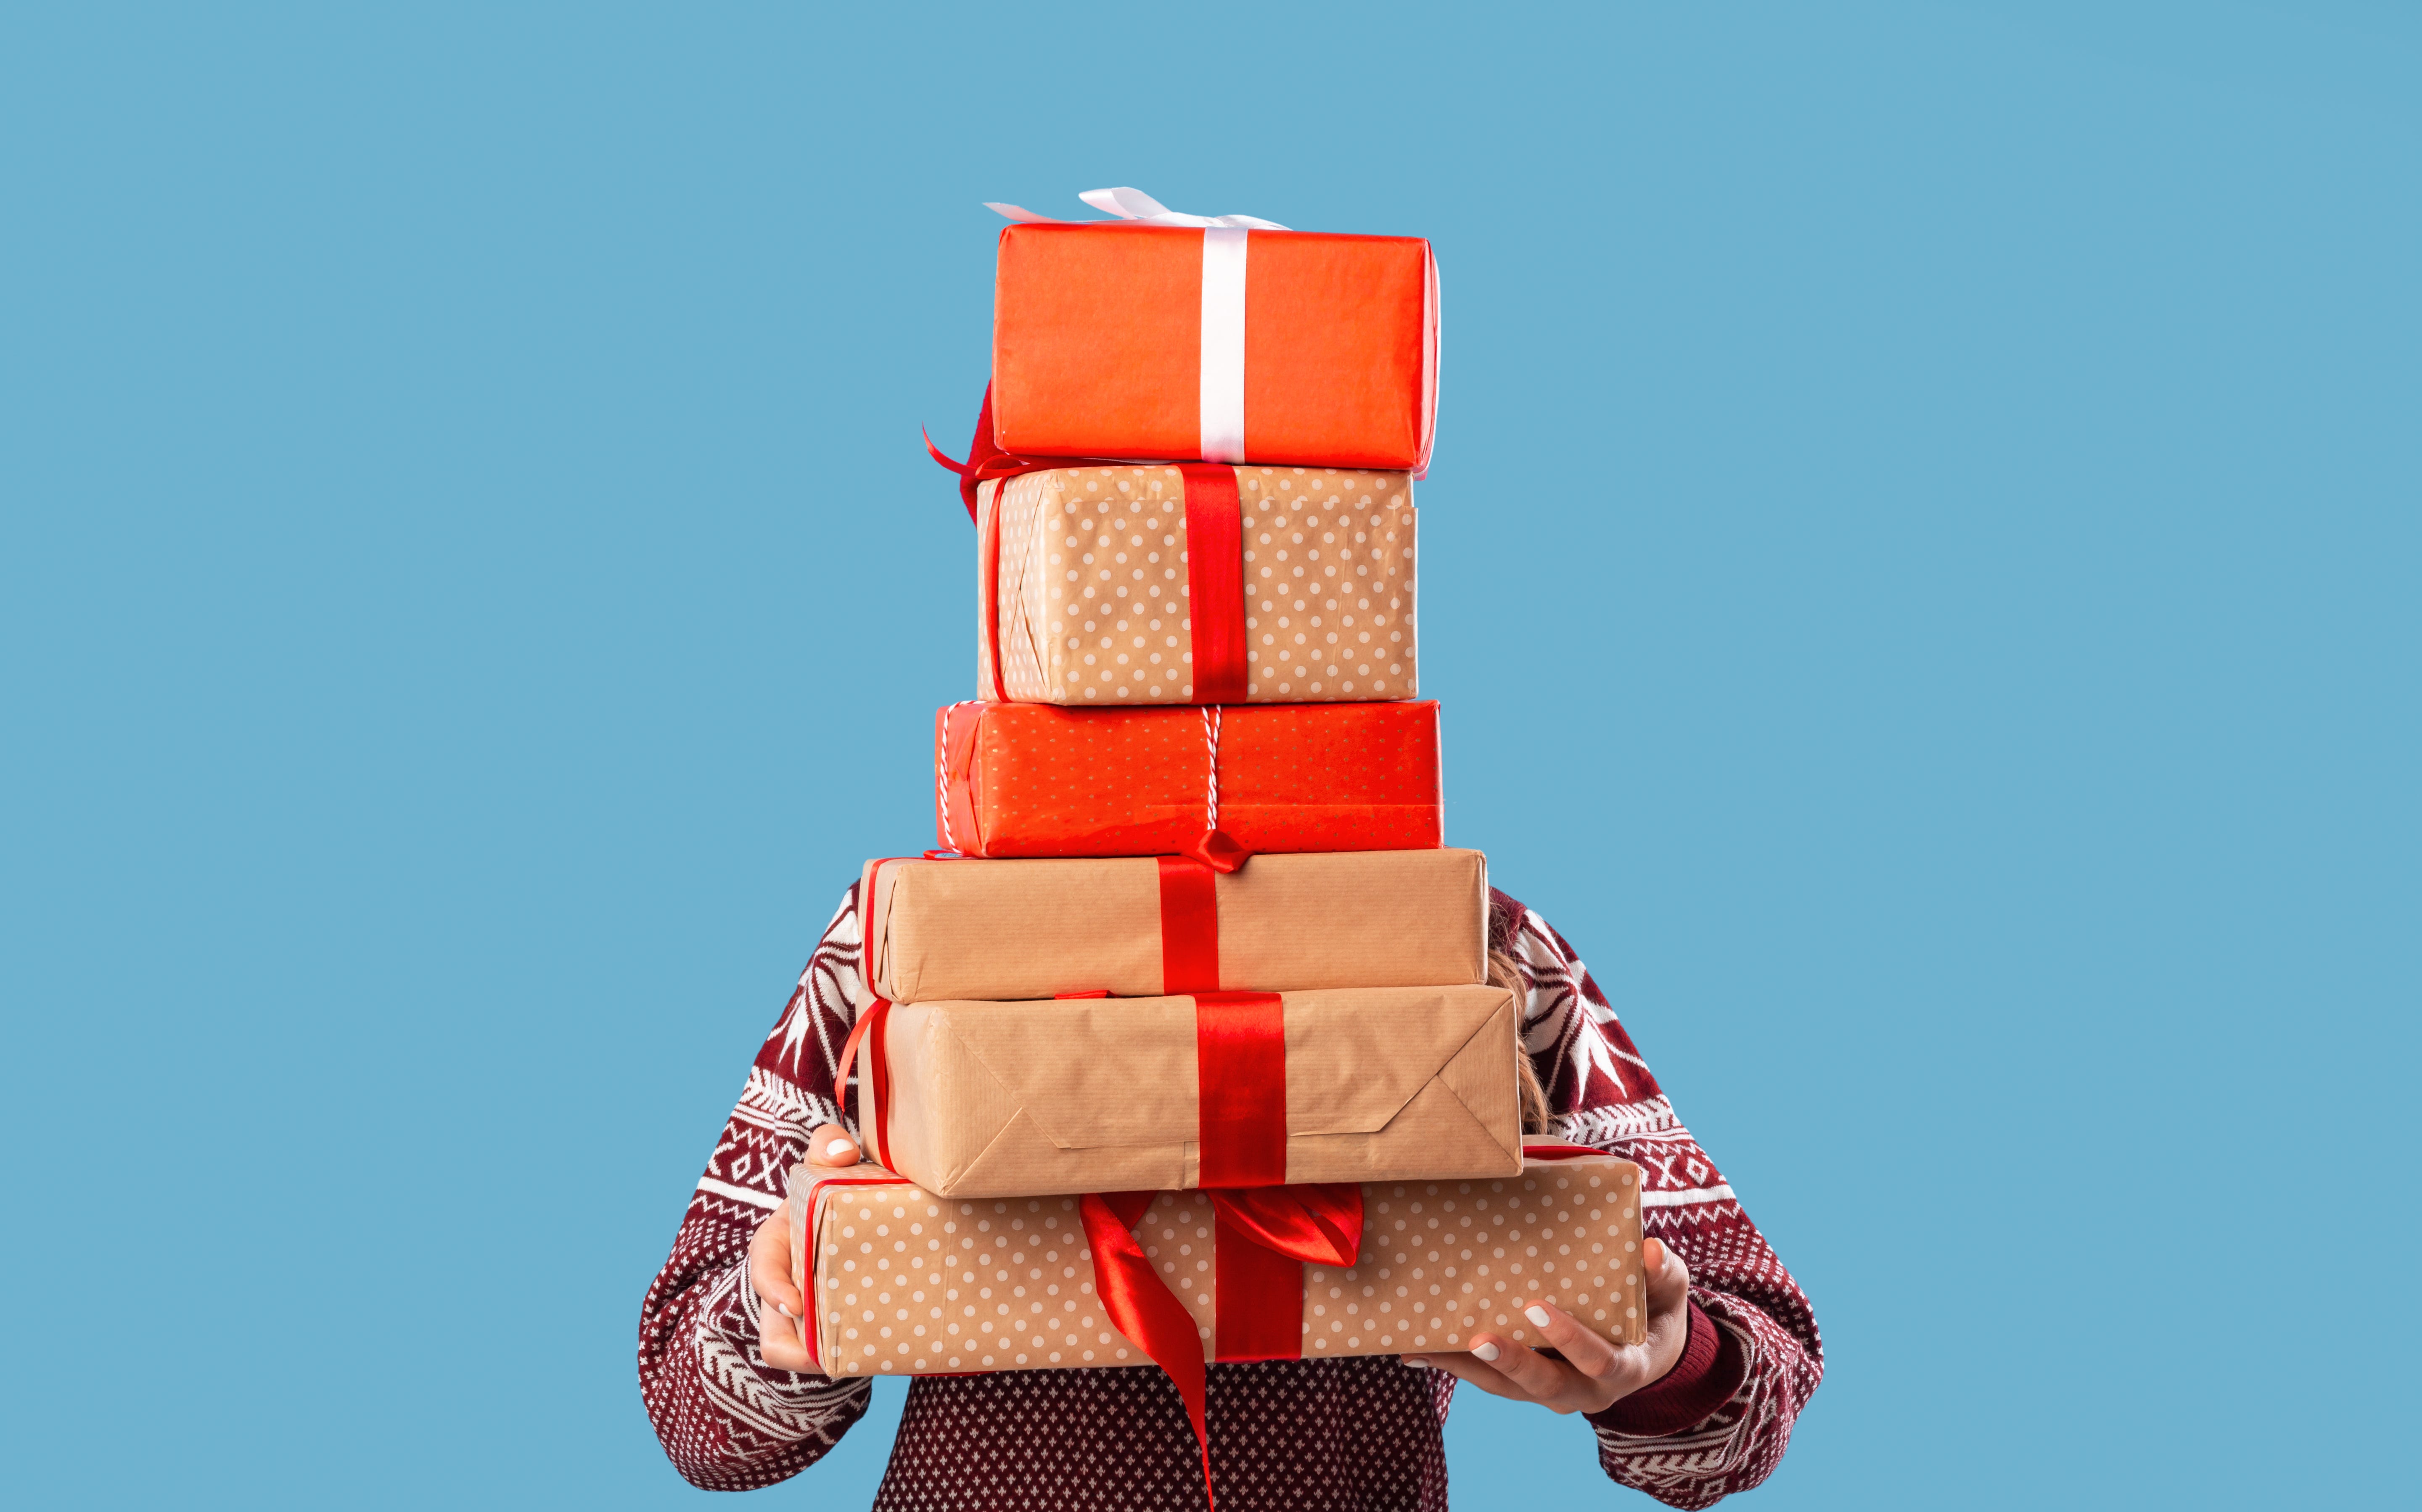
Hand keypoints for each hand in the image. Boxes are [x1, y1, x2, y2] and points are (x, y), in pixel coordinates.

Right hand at [747, 1123, 864, 1372]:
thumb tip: (841, 1153)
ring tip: (864, 1359)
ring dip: (829, 1360)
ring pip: (805, 1352)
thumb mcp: (825, 1163)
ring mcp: (810, 1309)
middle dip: (802, 1346)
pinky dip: (853, 1357)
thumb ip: (828, 1147)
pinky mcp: (835, 1324)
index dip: (772, 1290)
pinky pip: (835, 1354)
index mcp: (777, 1245)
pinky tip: (884, 1353)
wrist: (852, 1210)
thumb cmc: (833, 1188)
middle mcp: (787, 1284)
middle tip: (833, 1354)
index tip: (794, 1305)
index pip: (763, 1270)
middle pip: (781, 1332)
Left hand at [1400, 1237, 1692, 1414]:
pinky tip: (1415, 1351)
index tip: (1537, 1308)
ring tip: (1423, 1348)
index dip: (1570, 1338)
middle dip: (1510, 1363)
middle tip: (1477, 1338)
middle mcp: (1587, 1389)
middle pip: (1545, 1385)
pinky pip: (1490, 1380)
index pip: (1600, 1360)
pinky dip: (1454, 1365)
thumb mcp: (1669, 1290)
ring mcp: (1554, 1390)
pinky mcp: (1527, 1383)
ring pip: (1507, 1388)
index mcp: (1626, 1366)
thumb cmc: (1656, 1307)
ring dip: (1466, 1369)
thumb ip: (1663, 1274)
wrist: (1647, 1345)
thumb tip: (1652, 1251)